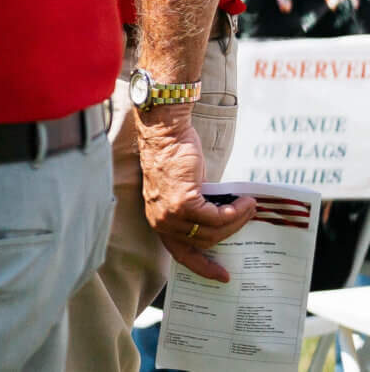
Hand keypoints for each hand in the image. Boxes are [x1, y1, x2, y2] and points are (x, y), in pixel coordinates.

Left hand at [139, 109, 253, 280]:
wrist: (165, 135)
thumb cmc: (174, 159)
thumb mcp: (183, 192)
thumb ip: (196, 211)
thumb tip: (224, 225)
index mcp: (160, 222)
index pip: (182, 255)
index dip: (203, 268)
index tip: (223, 276)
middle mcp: (162, 222)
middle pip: (206, 242)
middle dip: (231, 234)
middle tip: (249, 223)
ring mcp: (172, 214)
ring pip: (214, 230)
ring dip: (237, 220)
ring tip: (250, 208)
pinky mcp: (184, 202)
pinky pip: (218, 217)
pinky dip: (235, 211)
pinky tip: (245, 202)